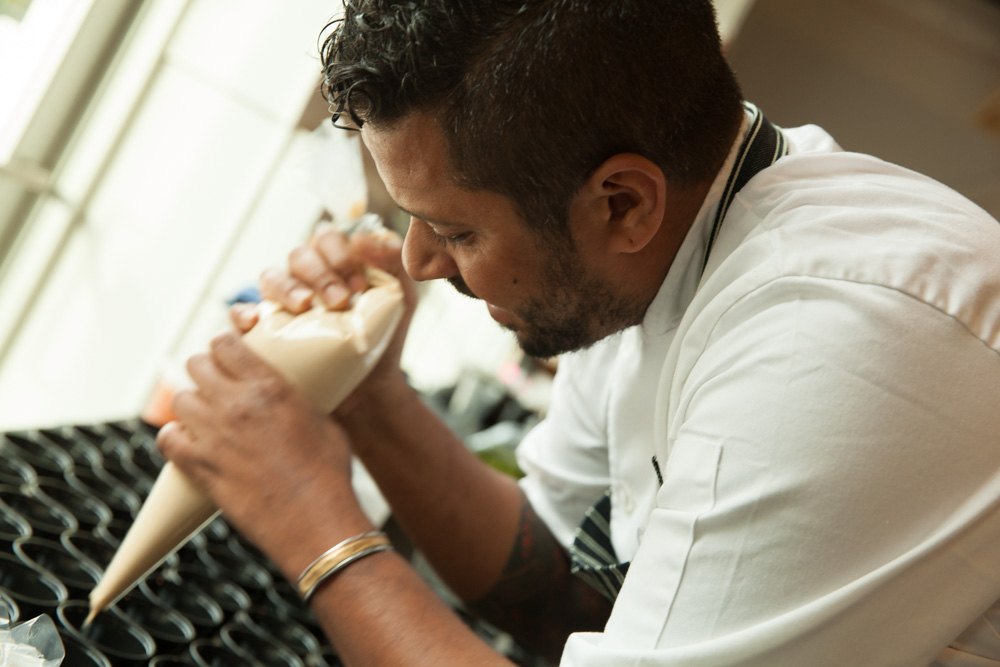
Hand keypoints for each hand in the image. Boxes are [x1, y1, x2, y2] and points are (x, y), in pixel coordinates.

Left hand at [157, 331, 372, 575]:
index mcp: (269, 387)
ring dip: (191, 402)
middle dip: (205, 370)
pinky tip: (189, 440)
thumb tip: (291, 398)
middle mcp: (236, 405)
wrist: (315, 521)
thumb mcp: (323, 422)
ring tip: (205, 414)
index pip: (225, 343)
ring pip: (180, 399)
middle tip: (216, 383)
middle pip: (196, 365)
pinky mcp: (200, 467)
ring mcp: (213, 436)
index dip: (224, 346)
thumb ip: (297, 401)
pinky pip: (168, 438)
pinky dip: (175, 436)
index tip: (228, 354)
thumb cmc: (327, 474)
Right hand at [230, 225, 417, 405]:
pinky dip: (245, 313)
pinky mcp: (264, 331)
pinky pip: (241, 314)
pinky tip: (257, 320)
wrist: (371, 389)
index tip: (360, 286)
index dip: (341, 255)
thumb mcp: (400, 298)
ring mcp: (281, 302)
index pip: (328, 239)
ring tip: (305, 306)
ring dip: (287, 288)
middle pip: (299, 256)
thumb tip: (362, 238)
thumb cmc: (383, 338)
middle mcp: (304, 277)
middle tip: (340, 301)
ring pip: (270, 277)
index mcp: (333, 262)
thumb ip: (391, 261)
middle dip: (320, 274)